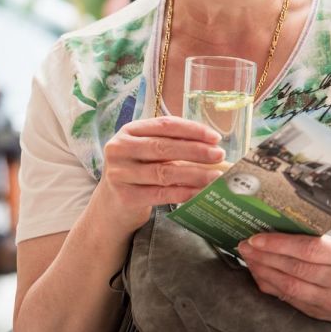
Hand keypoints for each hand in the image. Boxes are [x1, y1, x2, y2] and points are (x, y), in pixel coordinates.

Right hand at [93, 116, 225, 236]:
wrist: (110, 206)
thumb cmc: (137, 172)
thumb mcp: (147, 152)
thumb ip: (171, 145)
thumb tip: (212, 147)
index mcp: (129, 131)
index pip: (164, 125)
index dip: (192, 130)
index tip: (214, 137)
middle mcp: (120, 149)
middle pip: (163, 147)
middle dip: (196, 151)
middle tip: (219, 155)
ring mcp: (120, 174)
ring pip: (164, 172)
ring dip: (194, 174)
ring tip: (215, 176)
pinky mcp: (125, 197)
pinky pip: (160, 193)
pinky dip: (183, 192)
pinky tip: (199, 192)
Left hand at [238, 232, 330, 325]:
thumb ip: (317, 242)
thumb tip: (278, 233)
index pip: (306, 249)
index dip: (278, 244)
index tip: (255, 238)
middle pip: (294, 268)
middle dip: (264, 257)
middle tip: (244, 246)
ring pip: (290, 286)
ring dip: (264, 272)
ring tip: (248, 259)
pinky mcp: (323, 315)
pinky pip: (292, 300)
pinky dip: (273, 287)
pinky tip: (260, 275)